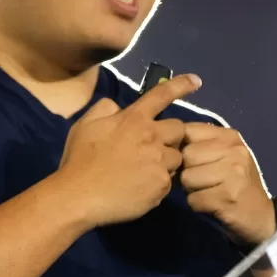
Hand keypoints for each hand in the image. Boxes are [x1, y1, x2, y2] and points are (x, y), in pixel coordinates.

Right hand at [56, 74, 201, 227]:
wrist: (79, 196)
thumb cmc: (79, 160)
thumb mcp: (85, 125)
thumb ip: (104, 109)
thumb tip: (118, 107)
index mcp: (134, 119)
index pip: (162, 95)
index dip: (181, 85)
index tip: (196, 80)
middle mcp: (152, 137)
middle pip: (179, 129)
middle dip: (171, 137)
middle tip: (154, 148)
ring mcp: (159, 162)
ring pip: (177, 158)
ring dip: (166, 162)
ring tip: (144, 173)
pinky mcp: (161, 185)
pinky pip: (168, 182)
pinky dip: (157, 185)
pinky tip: (139, 189)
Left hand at [178, 123, 274, 246]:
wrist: (260, 216)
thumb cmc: (236, 183)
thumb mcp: (224, 156)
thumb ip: (200, 145)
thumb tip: (168, 144)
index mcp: (230, 137)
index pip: (188, 131)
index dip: (181, 147)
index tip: (192, 161)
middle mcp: (234, 151)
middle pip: (185, 155)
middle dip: (187, 171)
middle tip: (203, 181)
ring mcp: (233, 174)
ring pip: (187, 178)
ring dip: (191, 190)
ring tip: (208, 192)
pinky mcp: (228, 197)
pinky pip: (193, 199)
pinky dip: (197, 205)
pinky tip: (211, 205)